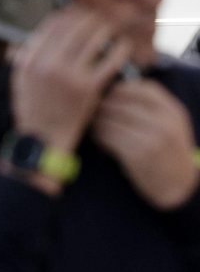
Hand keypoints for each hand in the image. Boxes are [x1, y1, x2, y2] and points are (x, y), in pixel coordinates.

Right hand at [9, 6, 129, 153]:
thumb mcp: (18, 79)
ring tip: (109, 27)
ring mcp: (70, 75)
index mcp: (29, 59)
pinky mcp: (89, 87)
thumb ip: (21, 55)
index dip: (67, 13)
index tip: (76, 12)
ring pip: (93, 39)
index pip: (51, 25)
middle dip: (89, 17)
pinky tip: (124, 45)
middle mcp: (48, 64)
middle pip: (73, 27)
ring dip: (104, 28)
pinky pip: (110, 60)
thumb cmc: (31, 108)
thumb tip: (30, 35)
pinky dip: (120, 49)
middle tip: (97, 15)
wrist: (43, 137)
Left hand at [93, 77, 199, 209]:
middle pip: (120, 102)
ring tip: (96, 125)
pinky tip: (100, 139)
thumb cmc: (168, 150)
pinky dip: (99, 136)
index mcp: (172, 111)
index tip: (109, 95)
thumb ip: (150, 105)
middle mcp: (163, 123)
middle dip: (103, 105)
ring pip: (110, 119)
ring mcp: (151, 139)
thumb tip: (114, 86)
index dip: (120, 89)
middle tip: (93, 110)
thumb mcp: (170, 124)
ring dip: (97, 122)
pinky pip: (108, 137)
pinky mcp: (137, 155)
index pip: (141, 88)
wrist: (178, 185)